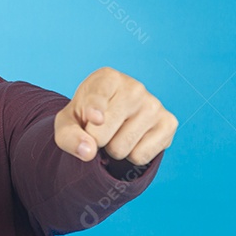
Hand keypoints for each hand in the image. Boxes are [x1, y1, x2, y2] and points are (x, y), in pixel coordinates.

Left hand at [53, 67, 176, 165]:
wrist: (112, 120)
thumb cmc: (85, 117)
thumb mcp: (66, 123)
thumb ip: (69, 137)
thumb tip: (88, 152)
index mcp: (106, 78)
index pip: (98, 97)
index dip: (94, 110)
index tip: (95, 118)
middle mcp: (134, 87)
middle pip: (102, 134)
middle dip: (95, 140)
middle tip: (99, 130)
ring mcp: (154, 104)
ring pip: (121, 149)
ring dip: (113, 150)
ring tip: (116, 133)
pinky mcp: (169, 123)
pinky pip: (140, 157)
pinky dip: (131, 156)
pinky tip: (133, 139)